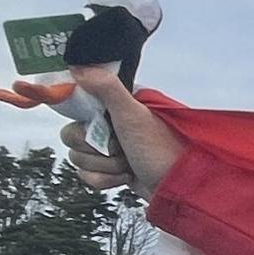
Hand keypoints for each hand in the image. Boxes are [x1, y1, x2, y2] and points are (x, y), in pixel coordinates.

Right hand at [61, 65, 183, 198]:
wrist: (181, 189)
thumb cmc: (164, 149)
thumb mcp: (134, 115)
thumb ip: (107, 88)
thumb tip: (78, 66)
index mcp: (117, 104)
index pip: (78, 105)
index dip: (85, 121)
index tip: (101, 127)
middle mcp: (112, 123)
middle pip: (72, 134)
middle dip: (96, 149)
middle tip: (122, 148)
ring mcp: (112, 147)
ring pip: (79, 157)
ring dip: (104, 166)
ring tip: (130, 164)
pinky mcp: (112, 170)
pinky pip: (88, 175)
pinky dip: (105, 180)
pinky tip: (127, 176)